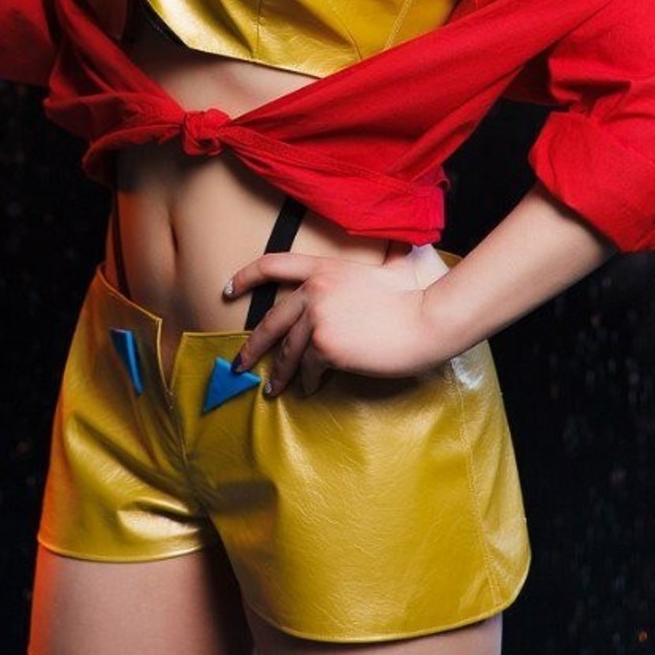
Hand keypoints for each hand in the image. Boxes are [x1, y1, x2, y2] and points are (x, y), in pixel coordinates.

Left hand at [225, 249, 451, 395]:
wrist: (427, 320)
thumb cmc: (415, 298)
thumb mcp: (387, 271)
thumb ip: (371, 269)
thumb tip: (380, 266)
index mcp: (325, 268)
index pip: (273, 264)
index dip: (246, 276)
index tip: (227, 289)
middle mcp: (315, 290)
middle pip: (271, 319)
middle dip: (252, 345)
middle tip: (239, 363)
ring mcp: (318, 318)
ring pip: (287, 351)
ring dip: (278, 373)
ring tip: (273, 390)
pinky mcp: (325, 346)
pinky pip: (308, 369)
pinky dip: (307, 382)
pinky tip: (310, 389)